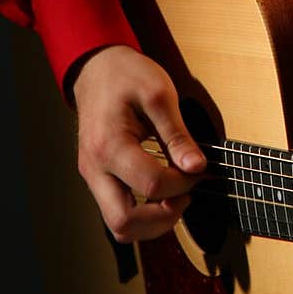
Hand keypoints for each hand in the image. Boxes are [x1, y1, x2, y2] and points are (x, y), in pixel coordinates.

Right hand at [72, 45, 206, 242]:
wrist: (96, 68)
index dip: (184, 183)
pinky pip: (117, 211)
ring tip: (176, 197)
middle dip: (163, 218)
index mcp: (109, 145)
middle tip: (186, 196)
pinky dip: (142, 213)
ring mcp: (93, 176)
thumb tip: (197, 166)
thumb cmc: (125, 75)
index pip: (151, 185)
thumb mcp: (159, 94)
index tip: (199, 169)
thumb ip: (178, 135)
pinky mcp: (98, 178)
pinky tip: (161, 194)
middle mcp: (95, 168)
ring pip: (118, 226)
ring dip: (152, 222)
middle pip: (124, 223)